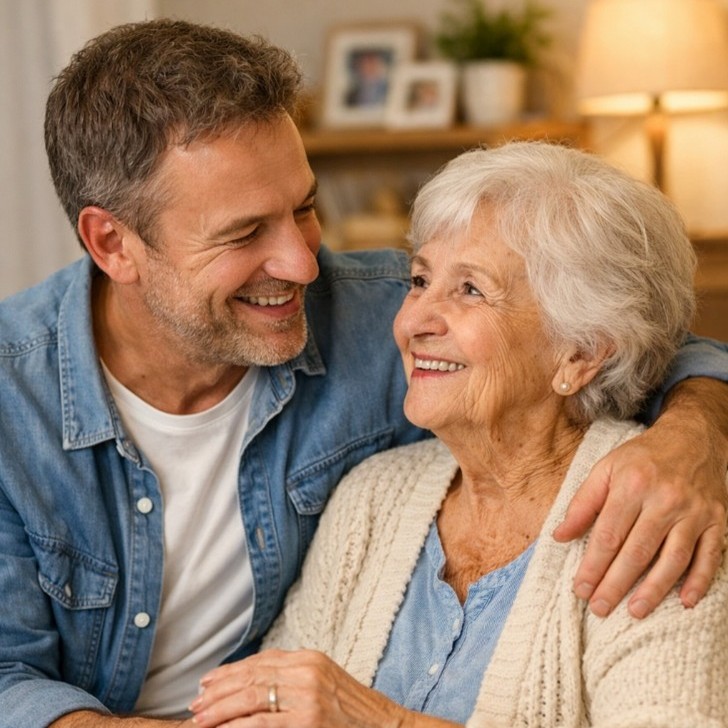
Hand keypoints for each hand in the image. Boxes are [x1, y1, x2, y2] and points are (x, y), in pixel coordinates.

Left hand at [188, 649, 433, 727]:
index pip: (259, 662)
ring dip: (220, 710)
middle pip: (251, 677)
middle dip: (218, 691)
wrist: (386, 726)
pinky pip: (262, 723)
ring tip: (200, 719)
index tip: (206, 684)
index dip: (229, 673)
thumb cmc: (353, 712)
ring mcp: (307, 695)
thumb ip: (293, 677)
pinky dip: (238, 726)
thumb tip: (255, 682)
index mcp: (308, 658)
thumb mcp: (323, 682)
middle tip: (195, 704)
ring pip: (252, 698)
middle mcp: (306, 671)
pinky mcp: (307, 720)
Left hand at [553, 391, 726, 618]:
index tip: (580, 588)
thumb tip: (560, 536)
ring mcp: (694, 512)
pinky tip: (686, 602)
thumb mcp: (605, 469)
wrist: (692, 439)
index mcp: (632, 485)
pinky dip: (700, 581)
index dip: (593, 565)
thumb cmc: (641, 458)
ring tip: (634, 611)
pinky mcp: (718, 521)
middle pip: (638, 551)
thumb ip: (582, 503)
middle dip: (616, 583)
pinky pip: (710, 556)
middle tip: (599, 608)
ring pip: (674, 559)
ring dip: (654, 589)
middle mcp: (665, 499)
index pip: (609, 534)